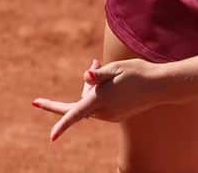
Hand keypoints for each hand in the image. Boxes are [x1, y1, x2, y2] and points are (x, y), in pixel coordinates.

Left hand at [32, 57, 168, 141]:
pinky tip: (110, 76)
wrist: (160, 85)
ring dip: (89, 86)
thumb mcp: (116, 68)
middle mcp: (103, 111)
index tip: (51, 138)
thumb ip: (98, 74)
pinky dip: (99, 91)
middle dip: (67, 95)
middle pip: (78, 103)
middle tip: (37, 101)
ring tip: (97, 60)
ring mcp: (110, 115)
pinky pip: (100, 104)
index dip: (62, 125)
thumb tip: (86, 75)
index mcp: (100, 100)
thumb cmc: (137, 73)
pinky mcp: (116, 114)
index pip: (75, 114)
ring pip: (89, 102)